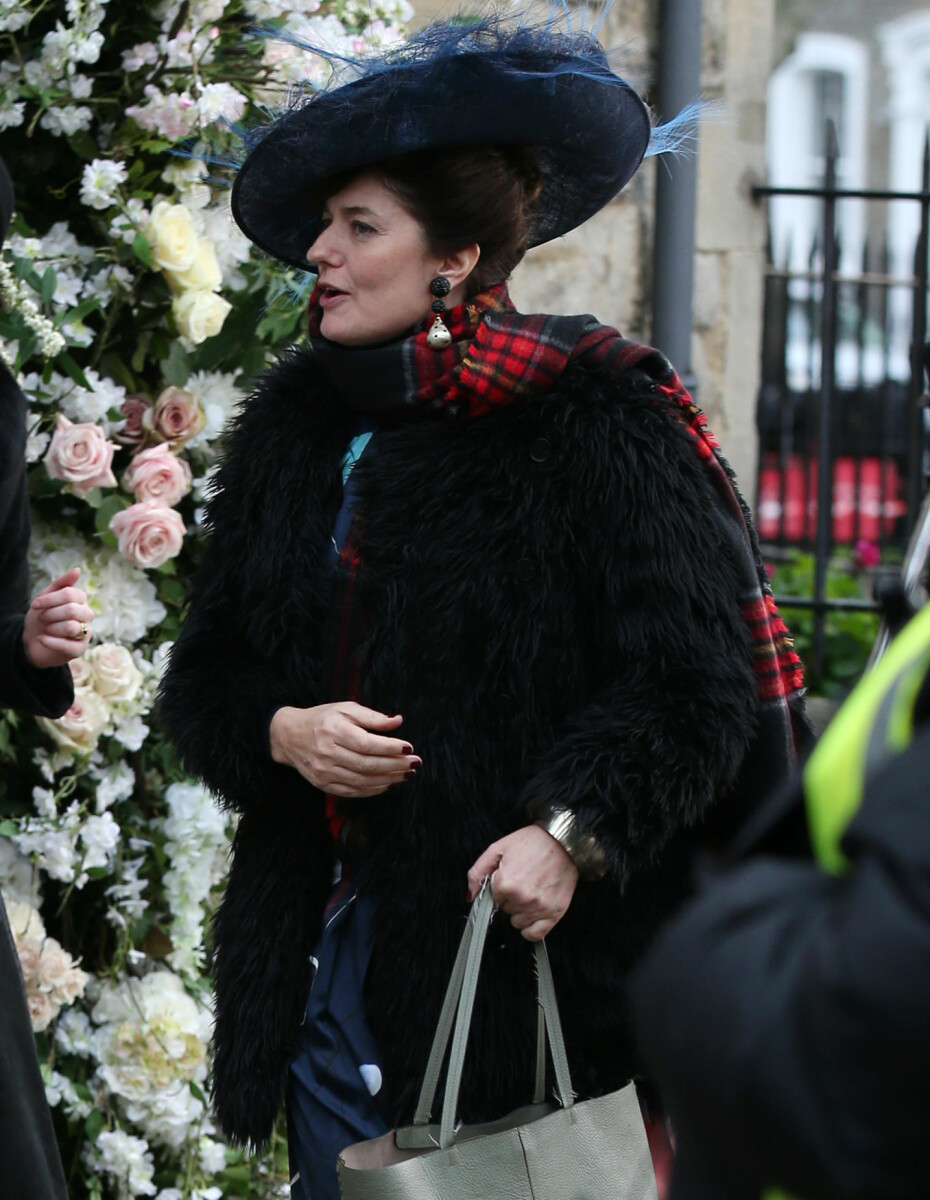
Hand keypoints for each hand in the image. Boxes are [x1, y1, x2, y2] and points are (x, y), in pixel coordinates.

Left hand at [22, 568, 92, 668]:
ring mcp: (86, 633)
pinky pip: (68, 645)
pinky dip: (51, 641)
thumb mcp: (46, 597)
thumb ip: (61, 583)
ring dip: (51, 628)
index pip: (71, 594)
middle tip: (42, 618)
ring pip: (71, 627)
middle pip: (72, 610)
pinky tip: (43, 639)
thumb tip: (78, 569)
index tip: (35, 604)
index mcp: (81, 601)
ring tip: (46, 629)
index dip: (50, 599)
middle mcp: (87, 616)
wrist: (33, 641)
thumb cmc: (41, 617)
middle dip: (50, 614)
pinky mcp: (80, 649)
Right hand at [269, 701, 420, 796]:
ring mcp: (324, 771)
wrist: (290, 736)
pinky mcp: (323, 784)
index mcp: (333, 730)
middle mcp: (327, 753)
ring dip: (388, 779)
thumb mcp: (345, 709)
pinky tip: (388, 784)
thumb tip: (398, 721)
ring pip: (362, 781)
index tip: (410, 748)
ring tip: (407, 774)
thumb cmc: (322, 719)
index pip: (366, 743)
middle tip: (415, 764)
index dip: (390, 748)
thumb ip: (372, 716)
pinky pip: (352, 791)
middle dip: (395, 766)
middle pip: (367, 765)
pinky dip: (373, 790)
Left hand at [467, 825, 578, 940]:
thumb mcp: (500, 847)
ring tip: (532, 891)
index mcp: (505, 883)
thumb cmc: (534, 841)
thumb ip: (479, 871)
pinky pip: (534, 934)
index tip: (509, 877)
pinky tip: (533, 914)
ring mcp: (539, 907)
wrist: (565, 840)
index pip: (493, 898)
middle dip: (510, 898)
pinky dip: (530, 929)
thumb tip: (470, 893)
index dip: (500, 887)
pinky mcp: (554, 913)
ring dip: (521, 910)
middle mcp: (521, 898)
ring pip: (517, 922)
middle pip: (505, 910)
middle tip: (523, 881)